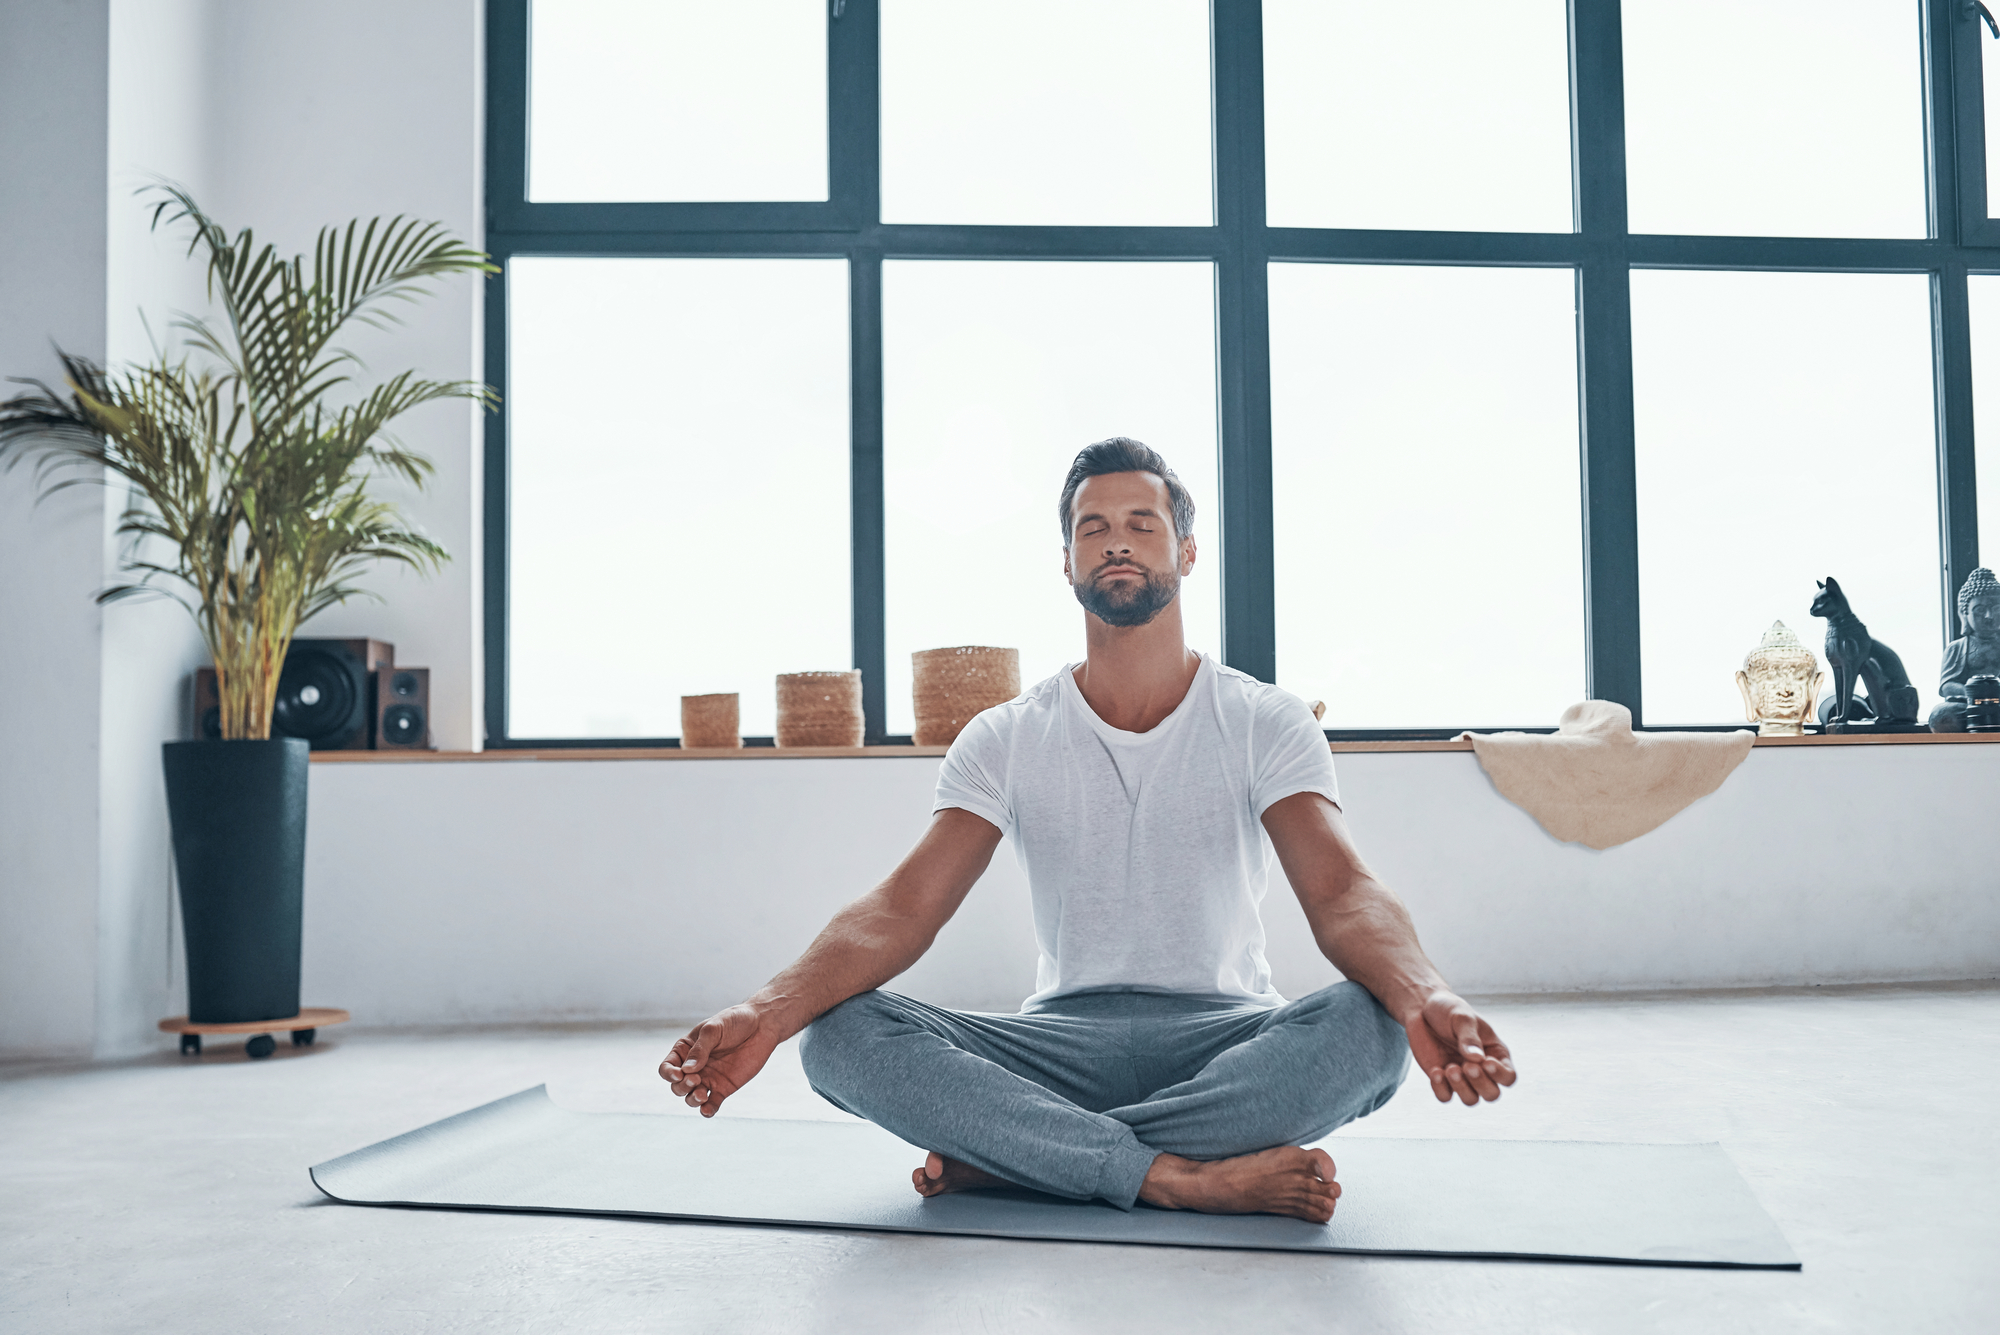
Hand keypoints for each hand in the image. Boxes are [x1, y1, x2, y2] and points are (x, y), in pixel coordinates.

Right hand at [658, 1004, 777, 1116]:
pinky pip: (712, 1104)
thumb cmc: (735, 1021)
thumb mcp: (714, 1029)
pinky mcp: (724, 1088)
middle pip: (677, 1086)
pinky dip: (707, 1110)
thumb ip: (700, 1049)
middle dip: (682, 1087)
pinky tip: (708, 1110)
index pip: (667, 1067)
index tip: (679, 1073)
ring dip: (692, 1100)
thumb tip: (688, 1070)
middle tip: (696, 1079)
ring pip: (691, 1098)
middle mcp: (694, 1067)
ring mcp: (708, 1079)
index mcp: (686, 1050)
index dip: (668, 1074)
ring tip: (702, 1095)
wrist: (762, 1025)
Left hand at [1403, 991, 1516, 1105]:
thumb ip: (1470, 1038)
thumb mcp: (1462, 1018)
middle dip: (1480, 1084)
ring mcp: (1462, 1077)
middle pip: (1492, 1094)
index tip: (1485, 1061)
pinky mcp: (1442, 1079)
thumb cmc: (1448, 1010)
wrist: (1422, 1009)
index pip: (1509, 1076)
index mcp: (1495, 1053)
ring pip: (1471, 1100)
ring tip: (1449, 1068)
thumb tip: (1477, 1059)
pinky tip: (1436, 1071)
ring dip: (1461, 1088)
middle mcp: (1481, 1069)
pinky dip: (1441, 1089)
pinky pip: (1445, 1097)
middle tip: (1466, 1066)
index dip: (1499, 1074)